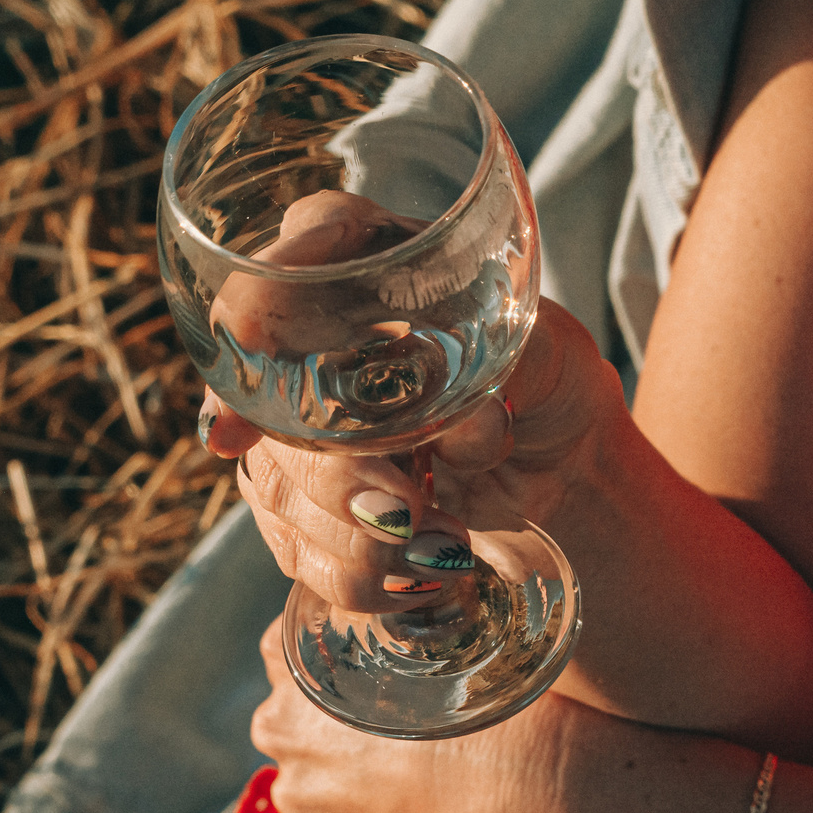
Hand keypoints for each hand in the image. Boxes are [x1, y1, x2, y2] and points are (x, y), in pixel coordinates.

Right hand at [199, 190, 624, 611]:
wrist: (559, 472)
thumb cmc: (553, 386)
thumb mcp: (552, 359)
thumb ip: (512, 366)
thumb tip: (469, 425)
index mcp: (380, 259)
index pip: (311, 237)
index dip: (266, 290)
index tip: (253, 338)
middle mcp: (320, 327)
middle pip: (267, 386)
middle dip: (334, 470)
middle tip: (403, 508)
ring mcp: (298, 416)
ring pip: (271, 479)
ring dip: (354, 537)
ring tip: (443, 543)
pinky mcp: (304, 495)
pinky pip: (291, 545)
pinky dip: (356, 575)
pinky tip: (420, 574)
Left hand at [249, 618, 579, 812]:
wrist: (531, 797)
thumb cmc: (489, 708)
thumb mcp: (434, 644)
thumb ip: (386, 633)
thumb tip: (387, 613)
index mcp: (297, 690)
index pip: (277, 649)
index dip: (318, 642)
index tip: (351, 646)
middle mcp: (291, 756)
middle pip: (289, 717)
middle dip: (324, 712)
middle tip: (384, 701)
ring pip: (315, 777)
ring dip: (346, 766)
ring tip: (408, 755)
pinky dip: (378, 809)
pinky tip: (423, 794)